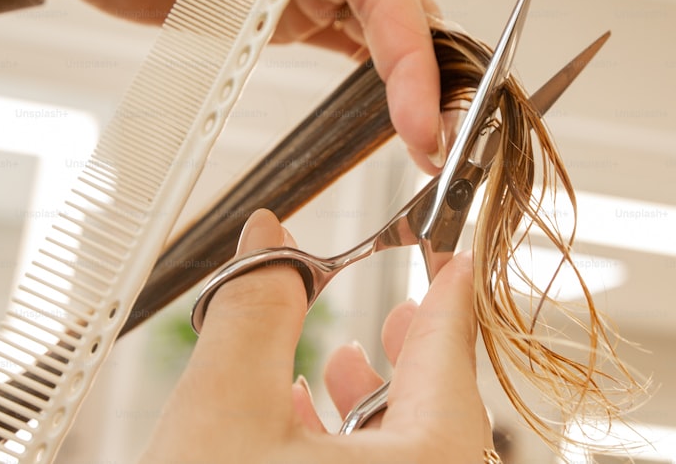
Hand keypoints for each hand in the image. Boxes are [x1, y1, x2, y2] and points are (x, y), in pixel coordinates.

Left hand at [0, 0, 444, 170]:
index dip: (409, 47)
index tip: (419, 107)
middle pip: (397, 12)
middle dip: (426, 78)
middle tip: (437, 144)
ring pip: (382, 34)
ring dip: (409, 86)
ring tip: (426, 143)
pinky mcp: (283, 14)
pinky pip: (343, 46)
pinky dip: (373, 80)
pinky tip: (392, 112)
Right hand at [140, 209, 491, 463]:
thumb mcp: (222, 408)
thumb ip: (255, 311)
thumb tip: (268, 233)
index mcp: (427, 463)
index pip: (453, 350)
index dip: (447, 288)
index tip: (450, 255)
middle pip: (440, 404)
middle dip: (411, 349)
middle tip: (405, 303)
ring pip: (409, 449)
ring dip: (373, 400)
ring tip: (345, 360)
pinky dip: (347, 448)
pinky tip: (303, 423)